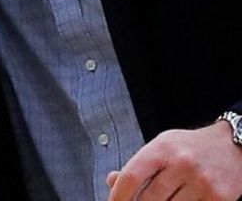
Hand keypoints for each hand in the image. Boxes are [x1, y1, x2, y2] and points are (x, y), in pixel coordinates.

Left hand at [107, 122, 241, 200]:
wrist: (234, 145)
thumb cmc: (191, 147)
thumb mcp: (162, 146)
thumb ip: (138, 164)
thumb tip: (112, 180)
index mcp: (163, 148)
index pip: (132, 176)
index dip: (118, 195)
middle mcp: (182, 164)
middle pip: (149, 198)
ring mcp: (202, 182)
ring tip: (162, 199)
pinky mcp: (218, 198)